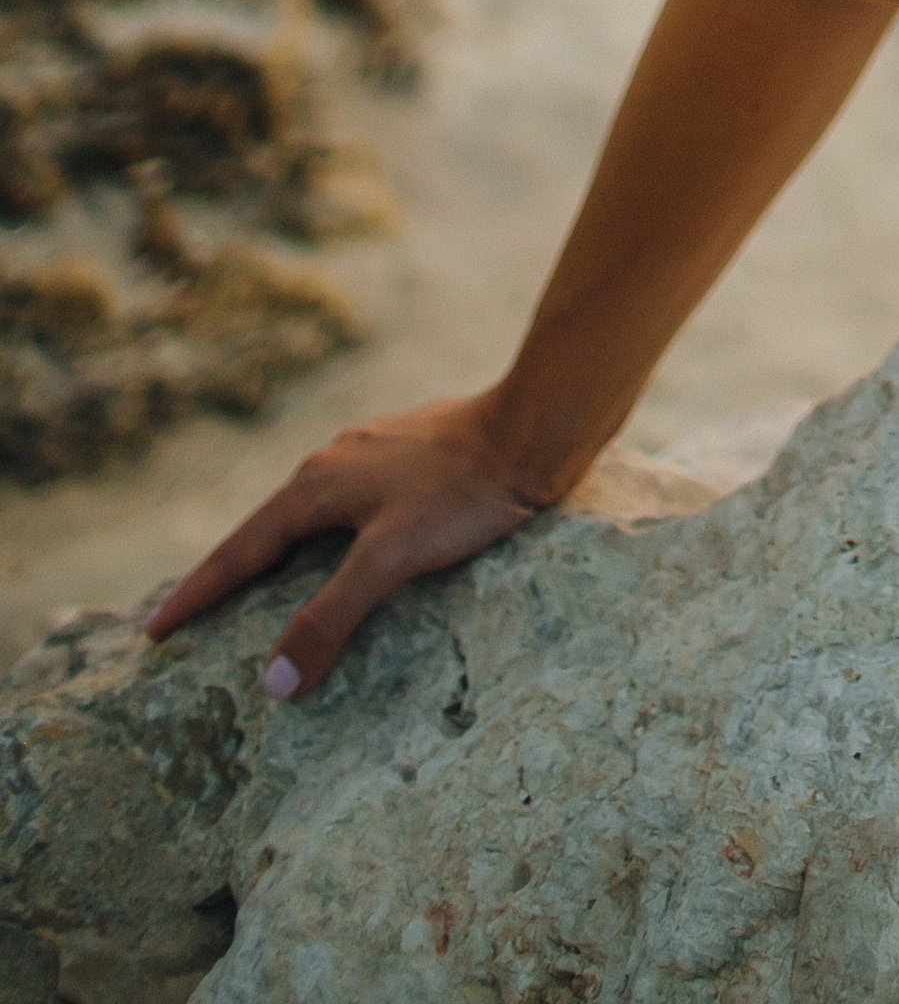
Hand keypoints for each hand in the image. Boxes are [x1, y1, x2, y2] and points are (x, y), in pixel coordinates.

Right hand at [141, 391, 550, 695]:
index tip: (154, 630)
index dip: (197, 594)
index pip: (240, 552)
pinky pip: (346, 503)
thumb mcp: (391, 560)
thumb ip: (331, 618)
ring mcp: (373, 452)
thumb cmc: (464, 493)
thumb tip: (273, 682)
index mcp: (317, 484)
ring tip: (262, 587)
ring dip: (280, 552)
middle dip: (229, 573)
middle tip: (194, 616)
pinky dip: (325, 536)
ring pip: (309, 512)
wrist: (534, 426)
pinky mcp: (410, 453)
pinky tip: (345, 548)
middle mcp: (335, 460)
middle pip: (267, 529)